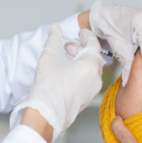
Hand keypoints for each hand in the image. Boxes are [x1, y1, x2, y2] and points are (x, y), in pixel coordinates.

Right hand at [10, 24, 104, 141]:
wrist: (45, 114)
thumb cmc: (48, 87)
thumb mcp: (49, 56)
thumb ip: (54, 38)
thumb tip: (54, 27)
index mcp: (91, 67)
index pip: (94, 44)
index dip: (86, 36)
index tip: (79, 32)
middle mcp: (96, 79)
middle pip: (94, 57)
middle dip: (81, 49)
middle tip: (68, 46)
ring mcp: (93, 90)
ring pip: (91, 69)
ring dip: (80, 60)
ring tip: (64, 58)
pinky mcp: (88, 98)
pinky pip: (88, 80)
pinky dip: (80, 72)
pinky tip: (66, 71)